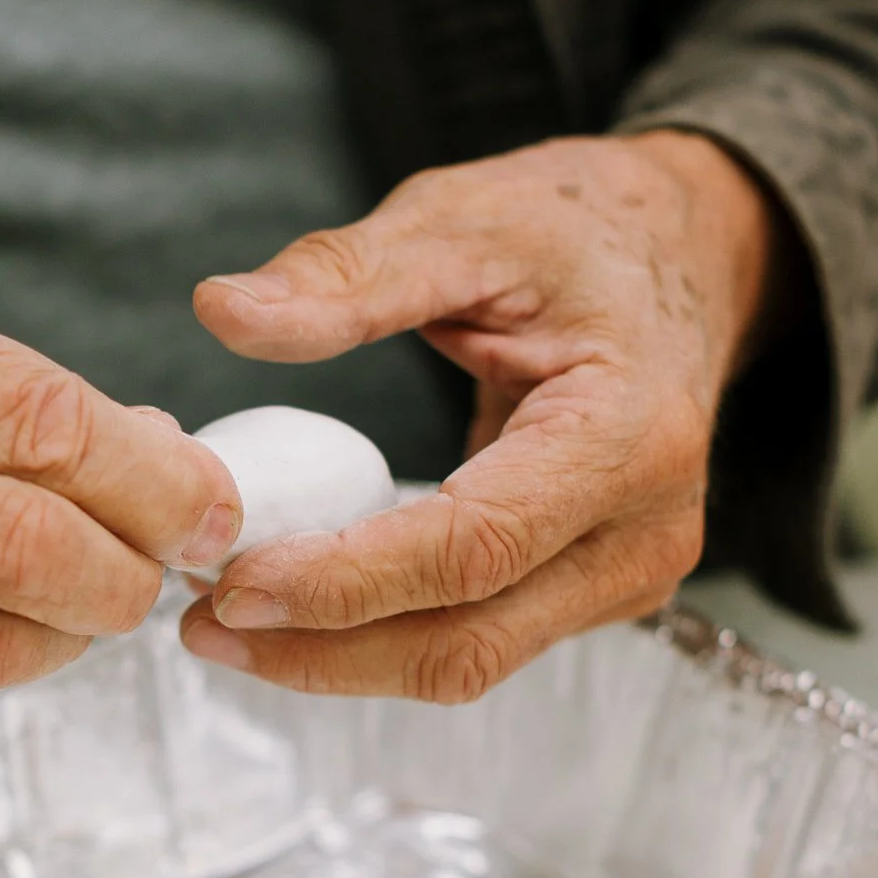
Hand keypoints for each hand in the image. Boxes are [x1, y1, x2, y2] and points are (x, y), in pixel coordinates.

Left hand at [185, 131, 794, 700]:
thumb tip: (224, 311)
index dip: (345, 582)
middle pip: (467, 639)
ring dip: (340, 656)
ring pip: (467, 659)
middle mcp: (642, 531)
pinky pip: (475, 636)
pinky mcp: (591, 591)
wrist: (679, 253)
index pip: (471, 547)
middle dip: (323, 649)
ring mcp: (624, 575)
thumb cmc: (579, 233)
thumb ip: (346, 274)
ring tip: (226, 620)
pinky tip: (298, 602)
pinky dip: (378, 633)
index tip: (232, 582)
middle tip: (198, 623)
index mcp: (627, 436)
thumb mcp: (462, 218)